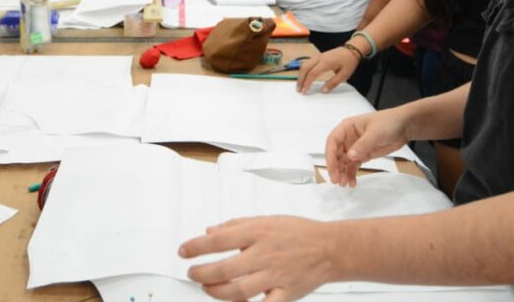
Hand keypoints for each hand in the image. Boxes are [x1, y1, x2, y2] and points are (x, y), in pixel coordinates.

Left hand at [180, 216, 334, 300]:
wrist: (330, 248)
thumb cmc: (297, 232)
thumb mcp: (265, 220)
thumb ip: (235, 226)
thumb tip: (209, 231)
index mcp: (257, 232)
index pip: (218, 240)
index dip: (196, 247)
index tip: (183, 251)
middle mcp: (264, 254)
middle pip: (224, 269)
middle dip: (201, 274)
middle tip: (192, 273)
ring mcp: (275, 276)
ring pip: (238, 291)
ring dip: (216, 292)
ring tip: (206, 288)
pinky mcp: (286, 294)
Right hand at [296, 47, 360, 93]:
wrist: (352, 49)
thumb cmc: (349, 61)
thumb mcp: (344, 75)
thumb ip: (333, 83)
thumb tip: (323, 91)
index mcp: (326, 62)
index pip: (312, 73)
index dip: (307, 83)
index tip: (305, 91)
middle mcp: (320, 58)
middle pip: (305, 68)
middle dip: (300, 79)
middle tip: (299, 90)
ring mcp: (318, 56)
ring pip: (304, 64)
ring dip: (300, 75)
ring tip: (300, 85)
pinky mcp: (318, 57)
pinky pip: (307, 63)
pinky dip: (303, 71)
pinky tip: (304, 77)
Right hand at [325, 110, 410, 186]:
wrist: (404, 126)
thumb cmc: (389, 122)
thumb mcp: (376, 132)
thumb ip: (363, 144)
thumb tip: (350, 156)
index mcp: (347, 127)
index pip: (333, 141)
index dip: (330, 155)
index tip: (332, 168)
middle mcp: (348, 138)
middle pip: (336, 154)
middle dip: (335, 167)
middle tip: (337, 180)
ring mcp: (355, 147)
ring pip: (343, 162)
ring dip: (342, 173)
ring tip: (344, 184)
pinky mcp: (363, 155)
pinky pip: (353, 166)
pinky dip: (351, 174)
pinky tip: (352, 182)